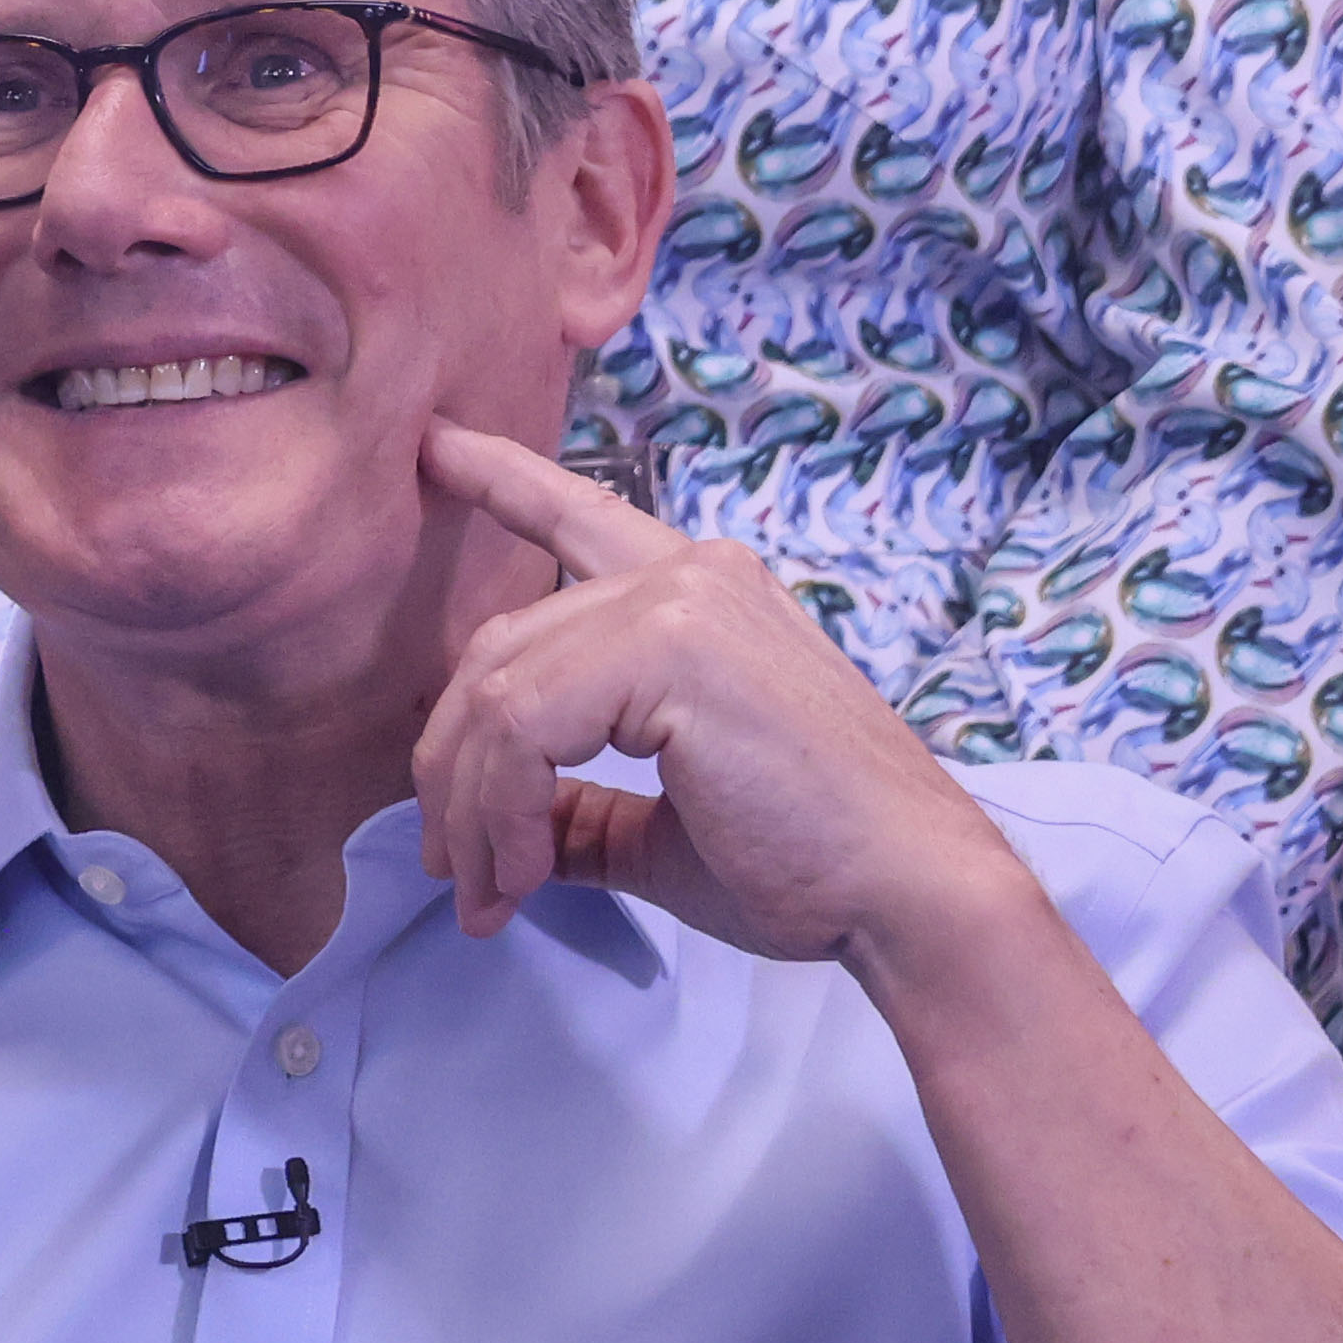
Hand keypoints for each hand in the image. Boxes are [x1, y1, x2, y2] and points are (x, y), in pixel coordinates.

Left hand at [404, 426, 1026, 973]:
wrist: (906, 897)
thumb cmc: (804, 865)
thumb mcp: (659, 825)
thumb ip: (578, 806)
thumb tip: (501, 828)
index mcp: (701, 596)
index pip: (580, 520)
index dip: (501, 479)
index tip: (436, 445)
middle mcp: (691, 575)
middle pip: (498, 653)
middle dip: (453, 771)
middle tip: (453, 870)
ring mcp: (682, 601)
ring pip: (494, 696)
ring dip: (470, 810)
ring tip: (489, 891)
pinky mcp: (670, 647)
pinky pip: (518, 727)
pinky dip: (499, 812)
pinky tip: (522, 873)